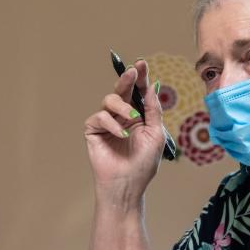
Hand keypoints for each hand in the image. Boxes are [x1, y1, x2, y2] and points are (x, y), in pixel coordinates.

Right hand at [84, 59, 164, 202]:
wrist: (128, 184)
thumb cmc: (144, 164)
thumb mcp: (156, 134)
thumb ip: (154, 110)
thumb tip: (153, 85)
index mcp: (139, 116)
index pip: (139, 93)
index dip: (140, 78)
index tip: (142, 64)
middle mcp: (122, 116)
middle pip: (123, 90)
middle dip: (127, 79)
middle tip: (132, 71)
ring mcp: (107, 123)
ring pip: (109, 100)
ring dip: (121, 105)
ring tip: (132, 118)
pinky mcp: (94, 130)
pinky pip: (99, 116)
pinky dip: (112, 123)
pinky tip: (122, 134)